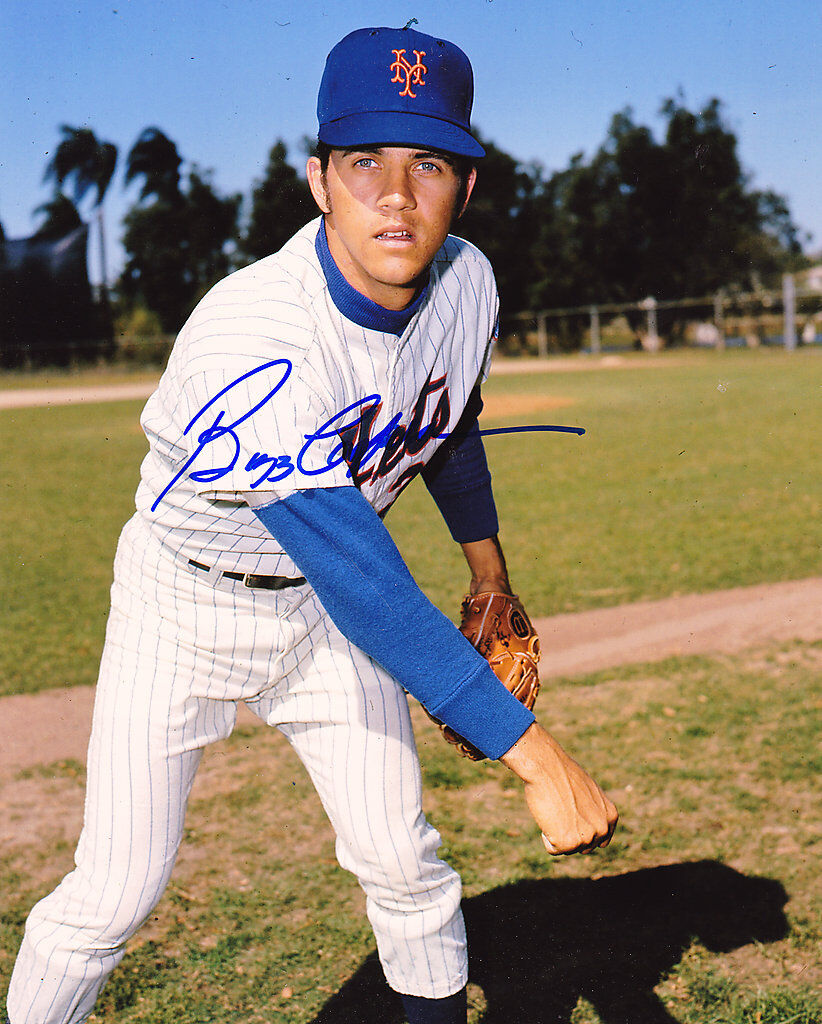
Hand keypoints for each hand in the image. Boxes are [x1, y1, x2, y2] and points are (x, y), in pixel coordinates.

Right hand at [500, 723, 617, 855]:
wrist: (548, 767)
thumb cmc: (562, 774)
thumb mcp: (587, 790)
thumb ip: (592, 809)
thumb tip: (585, 821)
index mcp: (610, 816)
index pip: (601, 840)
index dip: (584, 833)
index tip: (575, 825)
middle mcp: (602, 829)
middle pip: (582, 846)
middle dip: (569, 834)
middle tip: (559, 812)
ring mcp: (586, 837)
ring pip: (567, 848)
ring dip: (556, 833)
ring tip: (554, 811)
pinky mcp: (568, 843)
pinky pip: (552, 849)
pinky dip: (546, 837)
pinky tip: (548, 817)